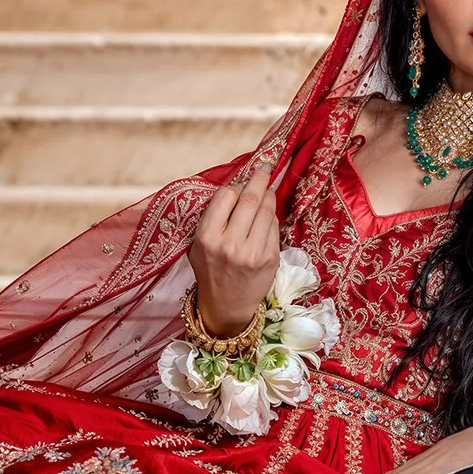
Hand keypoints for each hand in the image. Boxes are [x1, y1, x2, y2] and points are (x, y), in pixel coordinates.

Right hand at [189, 167, 279, 337]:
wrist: (226, 306)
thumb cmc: (210, 271)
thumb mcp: (198, 244)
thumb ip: (214, 218)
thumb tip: (237, 187)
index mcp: (207, 237)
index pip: (226, 196)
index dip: (236, 184)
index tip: (242, 179)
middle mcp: (230, 243)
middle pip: (250, 199)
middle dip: (259, 178)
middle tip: (265, 167)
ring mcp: (252, 252)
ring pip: (266, 211)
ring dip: (269, 195)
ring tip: (267, 189)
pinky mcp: (270, 259)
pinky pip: (274, 227)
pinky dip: (272, 217)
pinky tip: (268, 214)